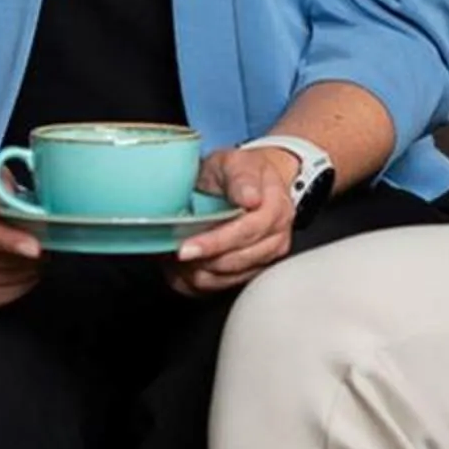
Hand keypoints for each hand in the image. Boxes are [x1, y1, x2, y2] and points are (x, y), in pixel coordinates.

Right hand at [0, 160, 40, 309]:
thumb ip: (1, 181)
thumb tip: (26, 200)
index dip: (8, 239)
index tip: (34, 247)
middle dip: (24, 255)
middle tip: (44, 246)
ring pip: (0, 278)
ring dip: (26, 270)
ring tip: (33, 255)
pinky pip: (0, 296)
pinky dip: (19, 284)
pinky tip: (23, 270)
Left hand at [169, 144, 299, 295]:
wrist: (251, 183)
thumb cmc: (239, 172)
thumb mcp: (235, 162)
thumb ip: (241, 178)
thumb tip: (250, 197)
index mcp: (275, 207)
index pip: (244, 233)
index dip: (213, 243)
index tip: (185, 249)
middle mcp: (276, 236)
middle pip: (236, 261)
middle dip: (201, 260)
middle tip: (172, 252)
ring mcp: (267, 257)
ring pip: (227, 278)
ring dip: (198, 272)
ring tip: (175, 258)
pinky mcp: (254, 271)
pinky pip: (222, 287)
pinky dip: (198, 281)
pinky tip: (184, 267)